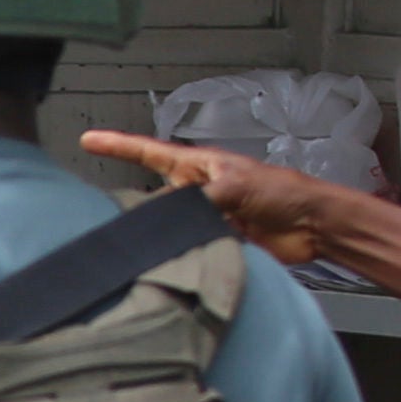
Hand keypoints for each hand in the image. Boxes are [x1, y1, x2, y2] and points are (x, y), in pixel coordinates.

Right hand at [79, 129, 352, 264]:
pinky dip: (183, 254)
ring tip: (139, 247)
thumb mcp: (234, 186)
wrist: (312, 225)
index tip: (88, 139)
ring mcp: (205, 218)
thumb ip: (197, 201)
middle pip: (152, 198)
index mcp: (198, 167)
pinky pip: (189, 248)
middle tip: (107, 218)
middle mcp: (196, 192)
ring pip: (169, 227)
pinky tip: (171, 262)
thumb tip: (168, 217)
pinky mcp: (216, 243)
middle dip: (133, 208)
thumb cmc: (281, 192)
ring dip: (162, 236)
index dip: (118, 145)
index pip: (149, 152)